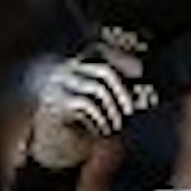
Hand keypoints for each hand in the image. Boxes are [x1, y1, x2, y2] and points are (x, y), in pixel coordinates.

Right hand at [28, 55, 156, 169]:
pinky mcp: (55, 102)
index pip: (101, 51)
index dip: (122, 59)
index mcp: (77, 64)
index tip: (139, 73)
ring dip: (112, 110)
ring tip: (116, 126)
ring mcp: (60, 84)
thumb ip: (117, 93)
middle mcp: (67, 69)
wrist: (48, 139)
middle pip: (103, 70)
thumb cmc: (79, 117)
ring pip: (96, 88)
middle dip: (122, 91)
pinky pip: (85, 104)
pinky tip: (101, 131)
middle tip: (130, 111)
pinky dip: (98, 119)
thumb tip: (142, 86)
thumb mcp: (98, 102)